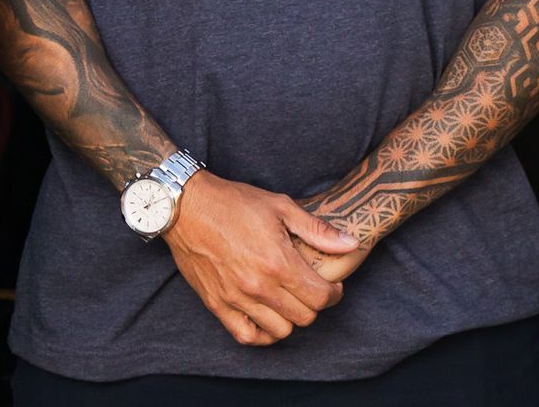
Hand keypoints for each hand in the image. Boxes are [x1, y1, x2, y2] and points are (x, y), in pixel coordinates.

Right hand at [162, 171, 358, 345]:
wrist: (188, 207)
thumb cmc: (234, 203)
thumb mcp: (281, 207)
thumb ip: (317, 230)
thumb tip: (350, 244)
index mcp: (278, 262)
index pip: (320, 297)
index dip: (333, 293)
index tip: (332, 285)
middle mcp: (259, 286)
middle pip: (304, 316)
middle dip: (315, 304)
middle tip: (312, 288)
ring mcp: (236, 299)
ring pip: (280, 330)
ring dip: (291, 318)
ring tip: (289, 300)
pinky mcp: (218, 305)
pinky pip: (247, 336)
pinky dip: (262, 334)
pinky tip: (267, 318)